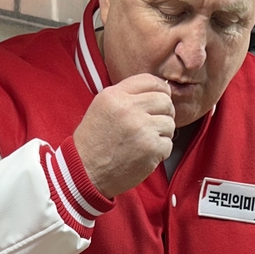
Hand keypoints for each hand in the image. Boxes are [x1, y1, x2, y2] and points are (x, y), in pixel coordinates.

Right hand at [73, 73, 174, 197]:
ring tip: (145, 142)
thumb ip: (125, 97)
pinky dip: (160, 152)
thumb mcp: (101, 109)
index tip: (162, 98)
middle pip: (164, 100)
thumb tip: (157, 91)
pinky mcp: (151, 147)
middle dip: (164, 113)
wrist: (84, 173)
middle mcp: (128, 108)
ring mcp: (141, 128)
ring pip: (169, 122)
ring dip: (162, 134)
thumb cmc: (93, 143)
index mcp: (114, 96)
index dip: (160, 89)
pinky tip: (144, 155)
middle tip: (155, 125)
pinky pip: (168, 144)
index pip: (149, 80)